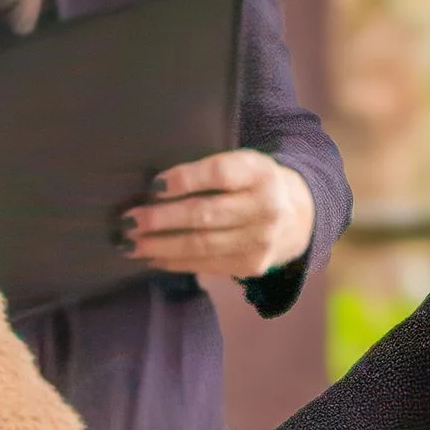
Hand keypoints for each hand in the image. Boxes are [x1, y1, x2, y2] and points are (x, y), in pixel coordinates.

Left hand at [121, 151, 315, 281]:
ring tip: (131, 243)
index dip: (184, 179)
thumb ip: (209, 172)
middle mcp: (264, 208)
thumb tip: (154, 189)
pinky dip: (174, 261)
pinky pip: (206, 264)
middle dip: (160, 220)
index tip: (153, 185)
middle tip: (128, 221)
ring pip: (201, 245)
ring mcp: (259, 241)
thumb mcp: (244, 164)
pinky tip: (152, 256)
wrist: (301, 216)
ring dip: (160, 245)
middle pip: (204, 215)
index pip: (219, 174)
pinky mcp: (251, 265)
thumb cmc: (255, 184)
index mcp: (260, 173)